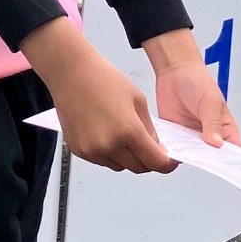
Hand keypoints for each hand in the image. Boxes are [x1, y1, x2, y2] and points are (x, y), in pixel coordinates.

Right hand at [20, 19, 172, 174]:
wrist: (71, 73)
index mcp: (128, 131)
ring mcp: (92, 150)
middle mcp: (109, 145)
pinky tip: (108, 135)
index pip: (154, 162)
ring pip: (119, 166)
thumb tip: (154, 147)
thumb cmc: (102, 79)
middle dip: (148, 161)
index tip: (169, 163)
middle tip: (150, 149)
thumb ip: (149, 128)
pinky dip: (110, 154)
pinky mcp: (79, 150)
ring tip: (125, 137)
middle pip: (138, 168)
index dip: (166, 165)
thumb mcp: (138, 100)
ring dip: (127, 158)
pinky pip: (102, 161)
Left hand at [144, 30, 240, 155]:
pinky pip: (175, 148)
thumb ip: (212, 123)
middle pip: (212, 157)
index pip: (233, 150)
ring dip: (189, 156)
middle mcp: (208, 136)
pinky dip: (172, 151)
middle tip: (207, 166)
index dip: (235, 161)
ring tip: (187, 157)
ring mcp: (191, 136)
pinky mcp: (174, 134)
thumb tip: (216, 144)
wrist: (174, 71)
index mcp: (224, 129)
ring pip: (192, 155)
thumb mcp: (210, 101)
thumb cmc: (198, 81)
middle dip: (210, 162)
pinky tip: (170, 151)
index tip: (234, 171)